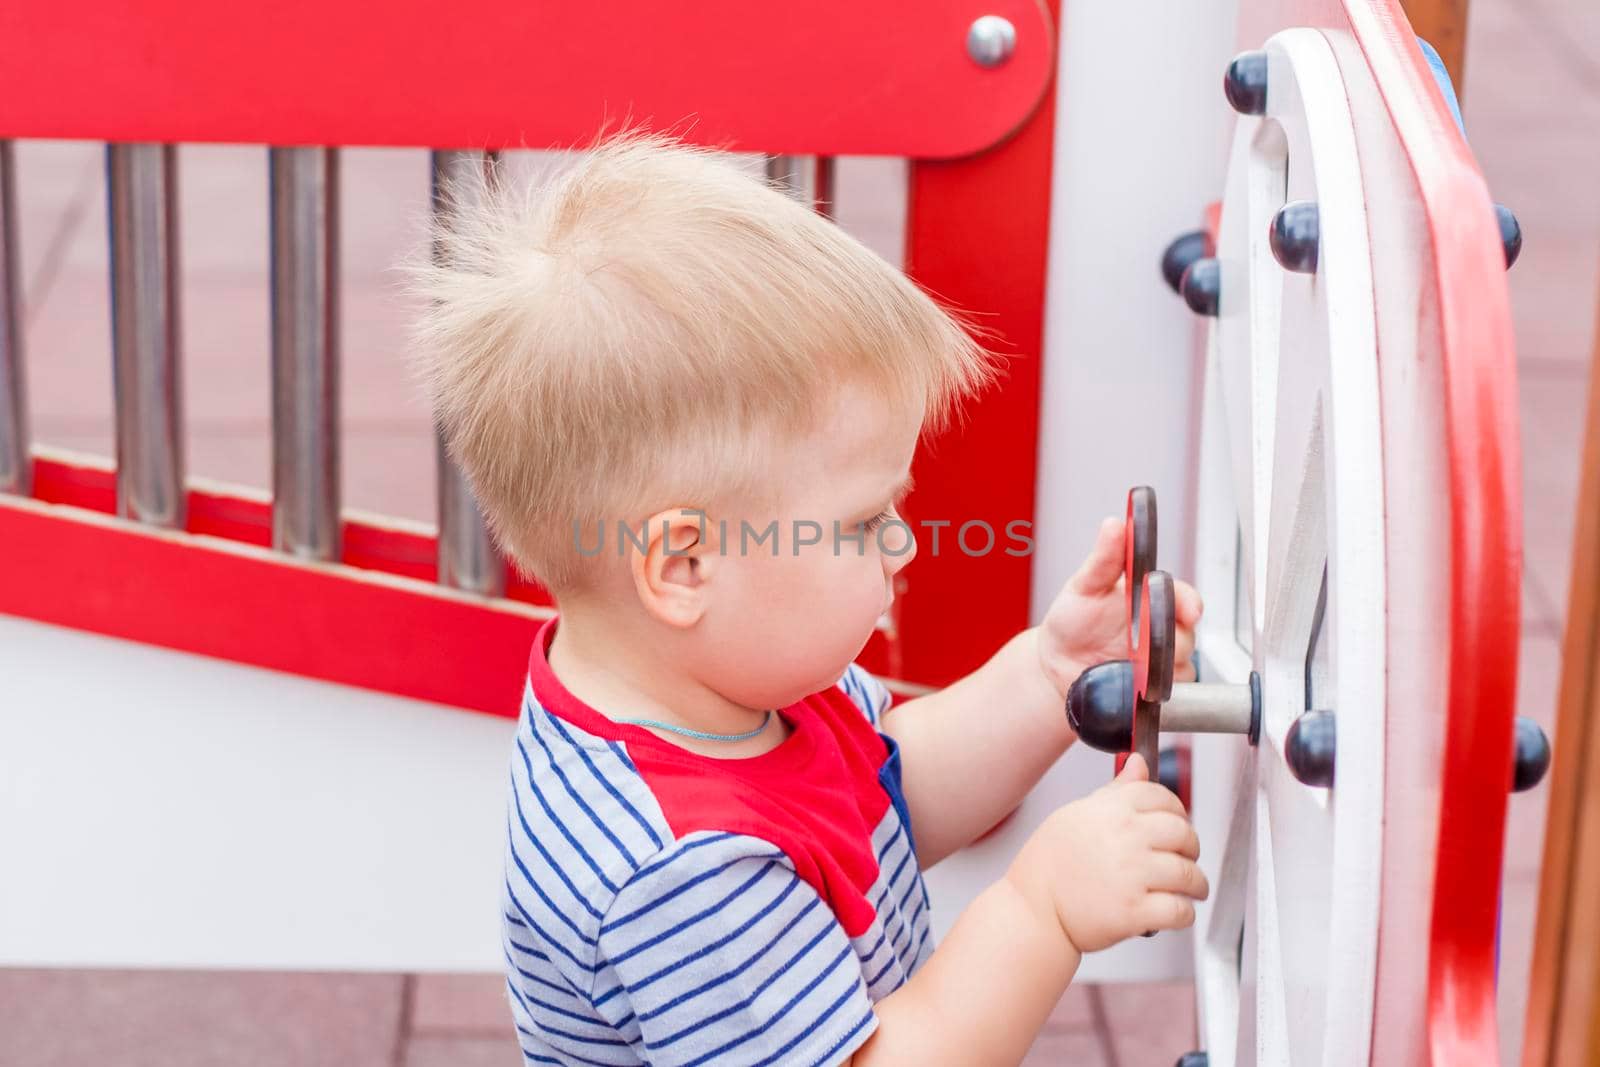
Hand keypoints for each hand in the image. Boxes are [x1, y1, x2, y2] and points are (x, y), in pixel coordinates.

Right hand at [1005, 754, 1208, 953]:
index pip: (1163, 797)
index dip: (1176, 810)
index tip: (1176, 823)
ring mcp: (1132, 875)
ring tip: (1191, 889)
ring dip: (1196, 884)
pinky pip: (1180, 910)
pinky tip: (1177, 910)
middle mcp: (1125, 838)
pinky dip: (1185, 913)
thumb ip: (1115, 791)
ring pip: (1188, 874)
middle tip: (1186, 857)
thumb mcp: (1077, 814)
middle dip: (1191, 847)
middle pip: (1184, 833)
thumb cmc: (1050, 864)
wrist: (1033, 909)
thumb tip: (1138, 763)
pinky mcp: (1135, 912)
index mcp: (1112, 810)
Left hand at [1036, 516, 1201, 700]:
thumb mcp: (1084, 586)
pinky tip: (1127, 687)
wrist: (1057, 665)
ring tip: (1122, 667)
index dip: (1189, 603)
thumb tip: (1114, 525)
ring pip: (1180, 670)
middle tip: (1138, 642)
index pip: (1185, 599)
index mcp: (1153, 600)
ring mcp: (1162, 665)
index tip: (1188, 609)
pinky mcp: (1155, 695)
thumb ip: (1103, 559)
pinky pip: (1167, 698)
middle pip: (1186, 637)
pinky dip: (1149, 695)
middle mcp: (1164, 631)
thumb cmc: (1074, 621)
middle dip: (1165, 639)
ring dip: (1154, 670)